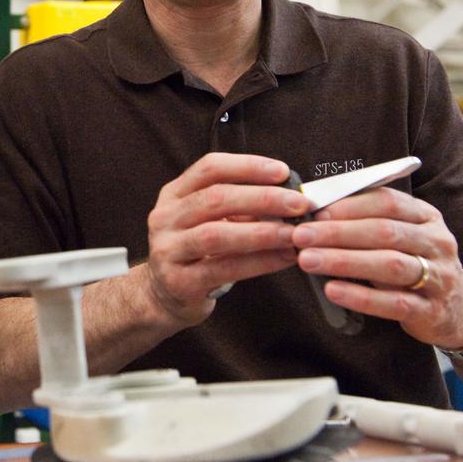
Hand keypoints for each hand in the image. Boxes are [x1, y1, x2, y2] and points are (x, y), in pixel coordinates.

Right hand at [144, 153, 308, 327]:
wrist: (165, 295)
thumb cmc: (198, 252)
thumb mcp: (209, 220)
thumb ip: (241, 206)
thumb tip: (289, 196)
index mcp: (173, 194)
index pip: (209, 168)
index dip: (247, 166)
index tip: (282, 172)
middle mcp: (165, 218)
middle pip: (215, 198)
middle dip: (262, 198)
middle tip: (297, 204)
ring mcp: (167, 250)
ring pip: (217, 235)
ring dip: (262, 232)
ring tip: (293, 233)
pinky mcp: (178, 281)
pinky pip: (224, 269)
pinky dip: (259, 262)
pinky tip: (283, 258)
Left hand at [290, 187, 462, 348]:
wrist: (460, 310)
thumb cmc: (414, 263)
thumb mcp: (399, 237)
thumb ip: (366, 222)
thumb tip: (314, 210)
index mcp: (425, 216)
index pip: (387, 201)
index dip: (348, 205)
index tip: (313, 210)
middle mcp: (436, 242)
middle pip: (384, 231)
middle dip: (337, 232)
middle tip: (300, 235)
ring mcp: (438, 277)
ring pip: (389, 264)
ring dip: (344, 261)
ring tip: (307, 260)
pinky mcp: (431, 310)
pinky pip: (394, 302)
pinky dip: (360, 296)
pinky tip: (332, 290)